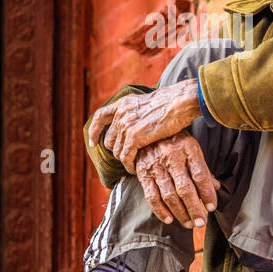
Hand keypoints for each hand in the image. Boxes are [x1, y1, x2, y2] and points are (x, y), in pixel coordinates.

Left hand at [87, 79, 201, 173]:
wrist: (179, 102)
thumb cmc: (171, 103)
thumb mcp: (146, 102)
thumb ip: (135, 111)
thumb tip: (135, 121)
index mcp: (123, 104)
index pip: (100, 117)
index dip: (94, 131)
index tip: (93, 142)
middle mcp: (121, 114)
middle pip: (109, 140)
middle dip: (116, 150)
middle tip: (127, 157)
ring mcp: (126, 126)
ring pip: (117, 151)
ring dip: (124, 160)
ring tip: (133, 164)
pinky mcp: (134, 137)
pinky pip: (126, 157)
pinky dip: (129, 165)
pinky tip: (135, 169)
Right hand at [134, 131, 217, 233]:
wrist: (146, 128)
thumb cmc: (174, 140)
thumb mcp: (192, 147)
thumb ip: (202, 168)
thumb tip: (216, 187)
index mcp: (188, 147)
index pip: (200, 175)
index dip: (208, 193)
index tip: (212, 207)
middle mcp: (171, 155)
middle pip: (185, 188)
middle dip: (194, 209)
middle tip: (201, 222)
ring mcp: (155, 165)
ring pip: (169, 195)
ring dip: (180, 213)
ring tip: (189, 224)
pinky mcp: (143, 173)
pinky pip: (152, 196)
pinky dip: (160, 210)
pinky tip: (170, 219)